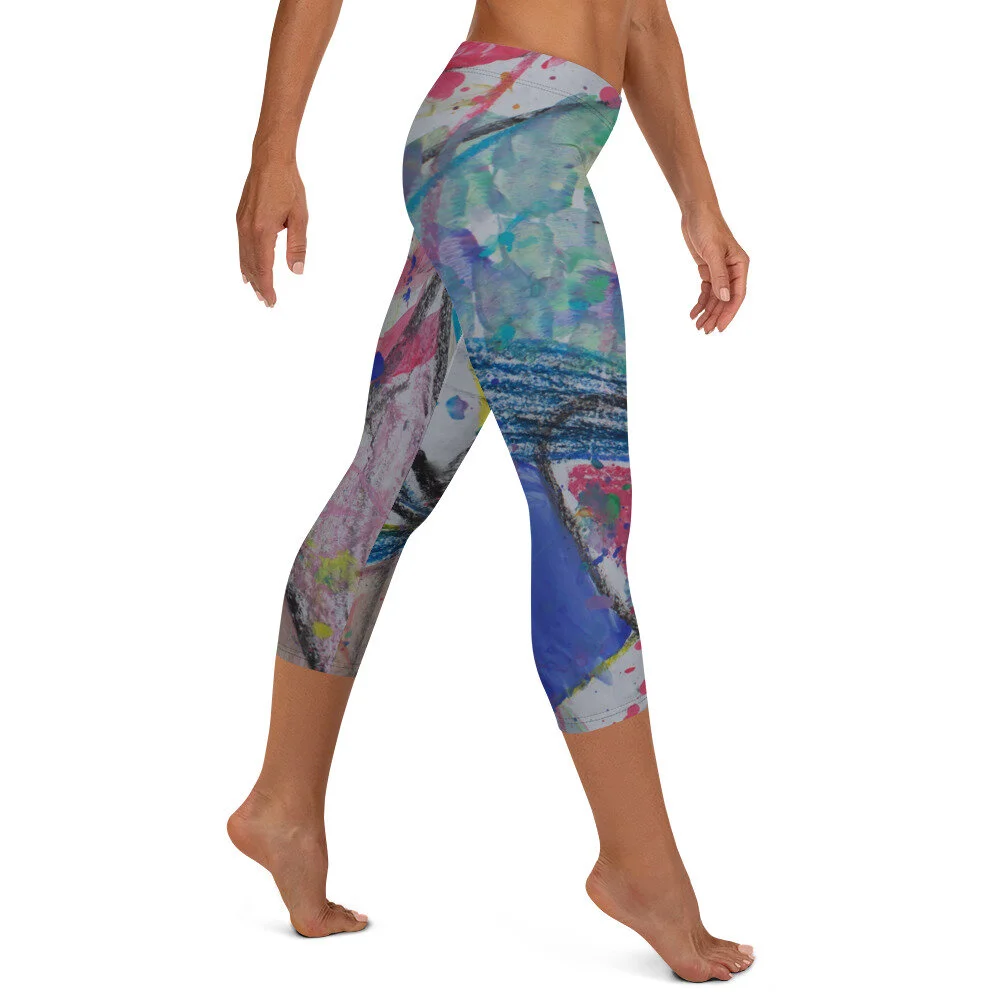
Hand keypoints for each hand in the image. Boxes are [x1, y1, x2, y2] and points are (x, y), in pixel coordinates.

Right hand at [236, 153, 307, 306]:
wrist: (269, 160)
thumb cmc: (287, 186)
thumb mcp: (300, 217)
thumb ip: (297, 246)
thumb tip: (297, 271)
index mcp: (262, 231)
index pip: (264, 268)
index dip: (267, 287)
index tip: (272, 302)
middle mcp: (247, 229)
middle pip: (251, 266)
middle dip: (259, 285)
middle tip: (266, 302)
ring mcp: (241, 223)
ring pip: (243, 257)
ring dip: (250, 275)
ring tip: (256, 290)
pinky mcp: (240, 218)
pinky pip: (241, 246)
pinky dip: (244, 261)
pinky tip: (246, 269)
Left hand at [681, 203, 748, 333]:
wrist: (696, 211)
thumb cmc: (708, 226)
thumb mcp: (712, 252)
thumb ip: (719, 276)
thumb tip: (725, 299)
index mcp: (740, 265)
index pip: (737, 295)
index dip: (729, 313)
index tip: (720, 327)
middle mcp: (732, 270)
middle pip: (726, 299)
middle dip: (716, 315)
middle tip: (705, 331)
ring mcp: (720, 270)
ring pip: (715, 297)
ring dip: (707, 311)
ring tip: (698, 326)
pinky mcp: (708, 269)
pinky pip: (707, 290)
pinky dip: (701, 301)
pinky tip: (694, 312)